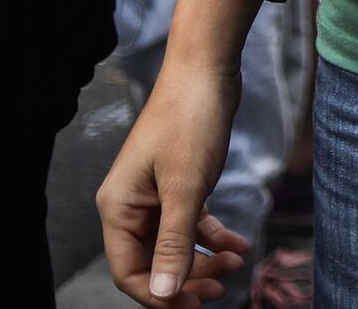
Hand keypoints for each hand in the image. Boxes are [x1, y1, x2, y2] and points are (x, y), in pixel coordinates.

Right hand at [98, 67, 247, 302]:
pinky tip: (239, 245)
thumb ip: (173, 243)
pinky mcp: (180, 182)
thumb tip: (162, 293)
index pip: (128, 272)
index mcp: (118, 209)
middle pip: (153, 261)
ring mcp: (155, 194)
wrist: (207, 71)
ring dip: (202, 260)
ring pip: (174, 244)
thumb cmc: (190, 122)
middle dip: (185, 279)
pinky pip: (192, 222)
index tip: (194, 305)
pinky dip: (213, 236)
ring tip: (236, 266)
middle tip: (221, 291)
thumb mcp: (185, 187)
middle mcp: (131, 205)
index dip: (159, 294)